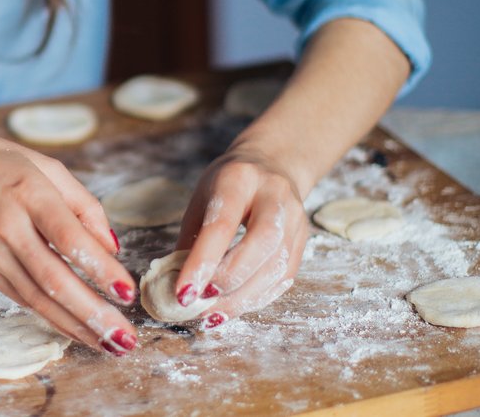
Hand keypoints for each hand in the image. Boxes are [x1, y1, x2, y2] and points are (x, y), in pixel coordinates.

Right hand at [0, 129, 138, 354]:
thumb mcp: (44, 165)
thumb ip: (82, 203)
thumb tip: (112, 246)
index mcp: (26, 192)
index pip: (67, 236)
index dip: (98, 267)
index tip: (126, 291)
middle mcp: (7, 227)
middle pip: (52, 279)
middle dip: (91, 312)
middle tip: (124, 336)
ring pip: (37, 298)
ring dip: (76, 326)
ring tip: (110, 344)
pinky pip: (23, 299)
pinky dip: (53, 318)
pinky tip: (79, 331)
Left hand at [172, 145, 309, 329]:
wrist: (271, 165)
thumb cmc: (227, 185)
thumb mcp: (201, 200)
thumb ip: (191, 240)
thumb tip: (175, 287)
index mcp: (239, 178)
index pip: (222, 224)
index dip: (202, 262)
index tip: (183, 293)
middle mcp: (275, 196)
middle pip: (261, 244)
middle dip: (228, 280)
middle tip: (199, 302)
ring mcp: (296, 218)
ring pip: (277, 267)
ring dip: (242, 298)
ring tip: (212, 313)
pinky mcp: (304, 240)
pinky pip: (285, 278)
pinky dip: (258, 298)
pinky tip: (233, 307)